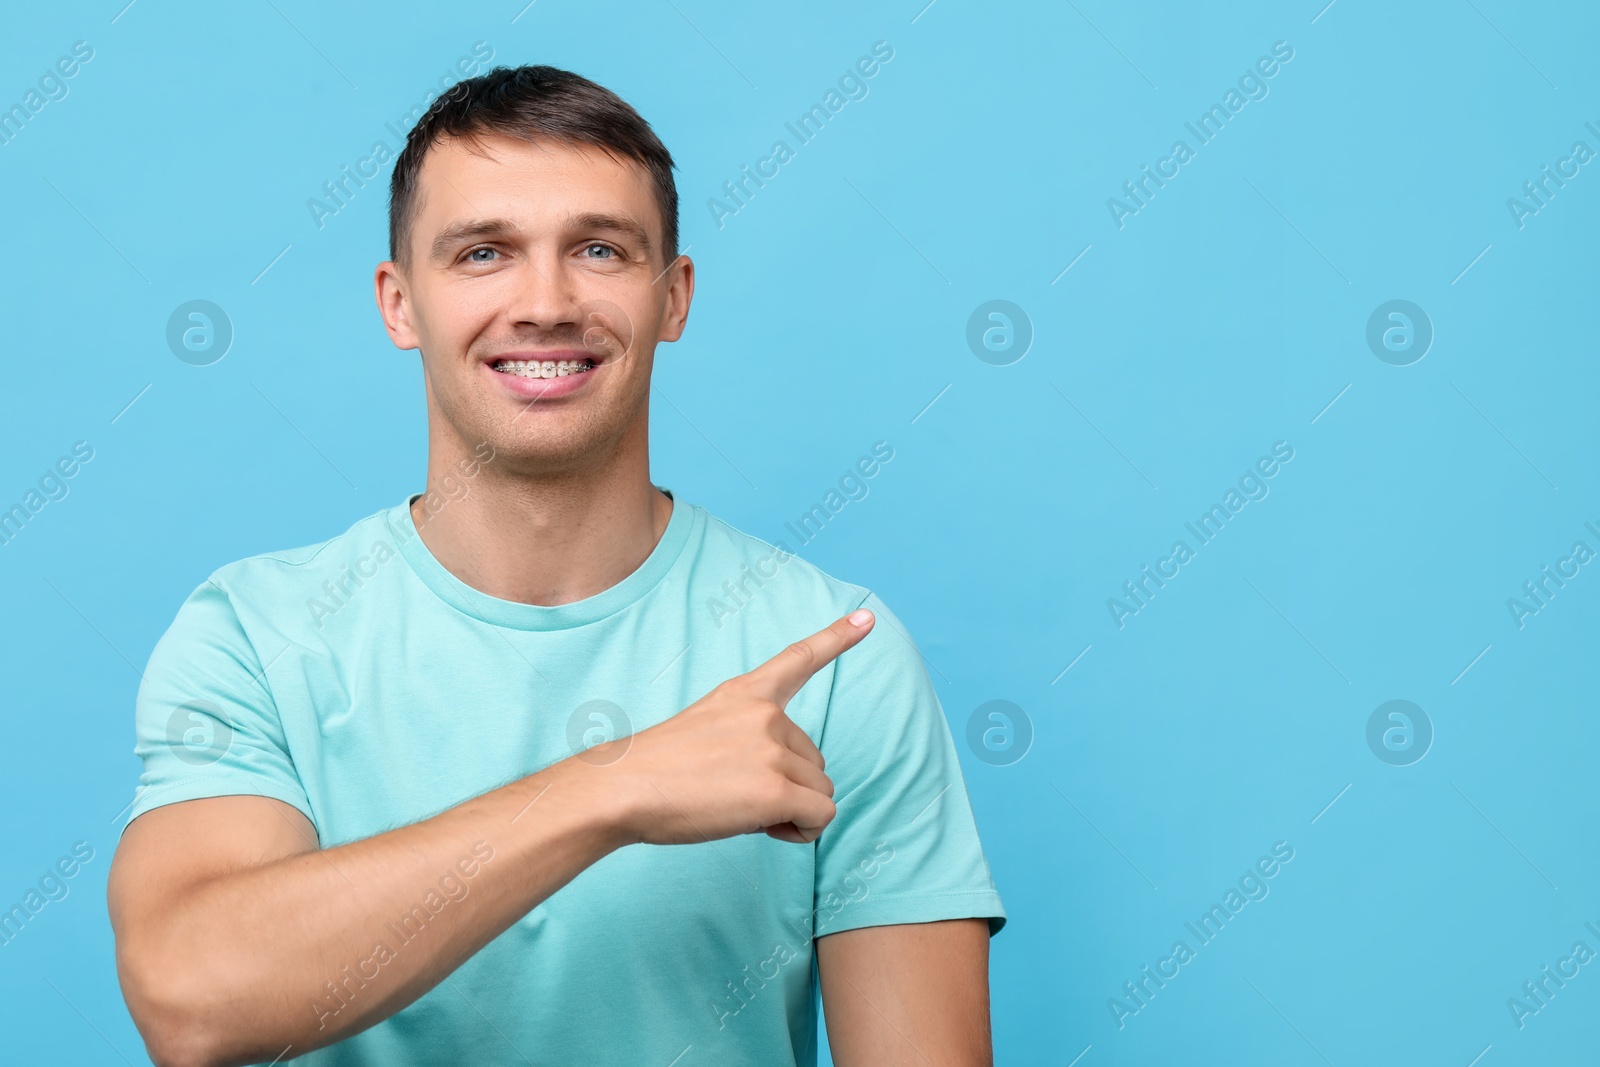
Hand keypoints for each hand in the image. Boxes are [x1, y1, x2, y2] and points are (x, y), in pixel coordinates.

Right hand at [594, 608, 875, 845]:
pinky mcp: (777, 788)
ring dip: (792, 810)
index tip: (868, 616)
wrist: (623, 788)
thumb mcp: (704, 733)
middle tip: (736, 796)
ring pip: (819, 791)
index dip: (837, 637)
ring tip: (740, 811)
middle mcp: (766, 714)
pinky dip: (801, 830)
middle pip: (814, 760)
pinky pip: (820, 815)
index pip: (798, 658)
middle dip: (787, 787)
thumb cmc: (655, 773)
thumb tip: (785, 790)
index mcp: (745, 694)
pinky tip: (765, 827)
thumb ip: (749, 743)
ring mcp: (773, 749)